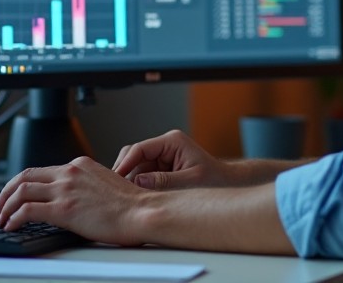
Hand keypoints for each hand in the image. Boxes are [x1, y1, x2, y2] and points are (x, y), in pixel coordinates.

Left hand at [0, 157, 146, 244]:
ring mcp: (65, 189)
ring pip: (21, 191)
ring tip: (2, 219)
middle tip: (1, 206)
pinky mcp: (64, 209)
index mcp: (79, 165)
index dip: (22, 183)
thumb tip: (72, 199)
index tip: (16, 195)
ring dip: (5, 206)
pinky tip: (11, 226)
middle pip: (25, 176)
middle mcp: (70, 173)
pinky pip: (27, 210)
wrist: (142, 212)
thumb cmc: (131, 205)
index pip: (41, 170)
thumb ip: (85, 186)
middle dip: (6, 192)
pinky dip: (13, 218)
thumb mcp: (104, 184)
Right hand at [112, 129, 235, 189]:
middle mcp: (164, 146)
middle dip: (123, 173)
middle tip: (114, 193)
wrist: (228, 184)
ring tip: (122, 199)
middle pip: (133, 156)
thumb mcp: (190, 181)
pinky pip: (142, 175)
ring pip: (135, 167)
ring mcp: (161, 157)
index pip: (139, 149)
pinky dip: (136, 186)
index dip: (124, 165)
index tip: (115, 181)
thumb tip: (138, 181)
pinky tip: (132, 200)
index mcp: (172, 141)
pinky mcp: (161, 169)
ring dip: (129, 181)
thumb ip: (164, 181)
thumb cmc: (215, 179)